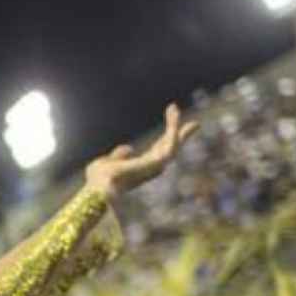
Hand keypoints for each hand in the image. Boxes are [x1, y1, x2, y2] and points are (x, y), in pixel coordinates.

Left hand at [84, 103, 198, 197]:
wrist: (99, 187)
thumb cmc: (99, 180)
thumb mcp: (107, 162)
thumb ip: (119, 156)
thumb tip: (130, 148)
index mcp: (141, 168)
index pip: (159, 151)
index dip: (167, 138)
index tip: (171, 134)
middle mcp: (152, 168)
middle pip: (172, 148)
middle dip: (182, 135)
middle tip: (196, 123)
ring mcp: (157, 166)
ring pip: (173, 143)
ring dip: (175, 125)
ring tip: (173, 108)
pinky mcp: (159, 162)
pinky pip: (171, 141)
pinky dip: (174, 127)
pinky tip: (173, 114)